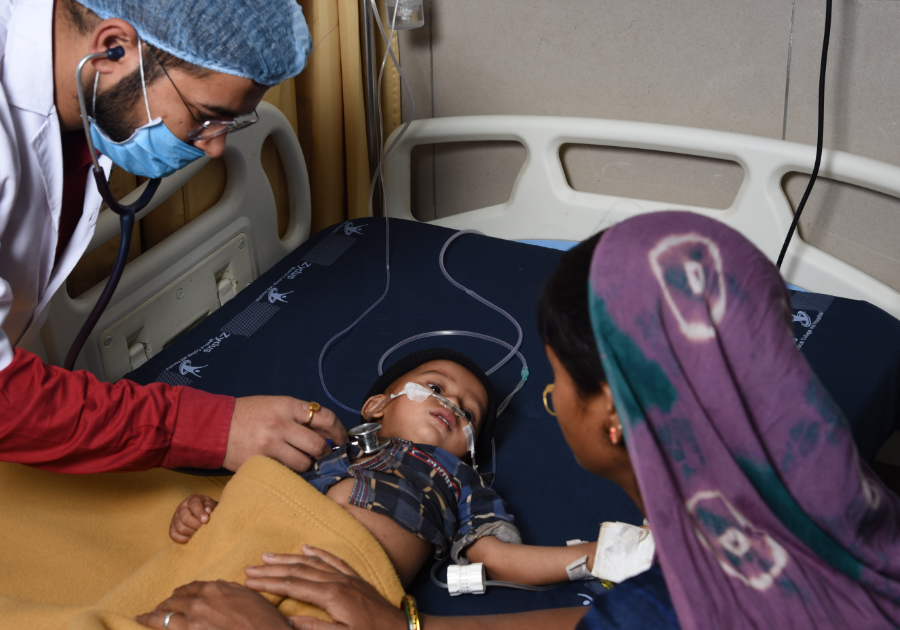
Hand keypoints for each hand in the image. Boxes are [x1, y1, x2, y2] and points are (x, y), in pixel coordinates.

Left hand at [136, 580, 289, 629]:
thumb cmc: (261, 619)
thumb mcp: (248, 596)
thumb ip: (229, 590)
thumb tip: (219, 588)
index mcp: (214, 589)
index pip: (191, 587)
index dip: (182, 592)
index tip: (177, 596)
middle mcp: (199, 602)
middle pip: (174, 600)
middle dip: (166, 604)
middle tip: (158, 608)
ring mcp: (191, 621)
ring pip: (164, 615)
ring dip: (153, 616)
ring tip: (144, 617)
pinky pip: (166, 629)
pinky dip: (152, 625)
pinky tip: (143, 623)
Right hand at [170, 495, 217, 543]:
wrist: (203, 515)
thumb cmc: (209, 510)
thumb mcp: (212, 505)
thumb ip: (211, 506)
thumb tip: (208, 511)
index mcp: (192, 499)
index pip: (194, 505)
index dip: (200, 513)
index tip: (206, 520)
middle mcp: (181, 507)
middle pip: (185, 518)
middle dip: (196, 525)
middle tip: (204, 529)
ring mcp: (175, 518)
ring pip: (180, 528)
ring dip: (192, 533)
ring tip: (200, 534)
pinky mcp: (171, 528)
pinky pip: (173, 535)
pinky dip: (184, 539)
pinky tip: (192, 538)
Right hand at [224, 396, 347, 472]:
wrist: (214, 426)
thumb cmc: (248, 414)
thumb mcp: (276, 406)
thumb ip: (300, 417)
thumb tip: (327, 433)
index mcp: (287, 406)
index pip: (325, 418)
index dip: (339, 431)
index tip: (341, 440)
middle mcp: (281, 424)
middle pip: (318, 445)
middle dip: (324, 453)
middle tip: (321, 455)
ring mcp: (270, 445)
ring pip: (304, 463)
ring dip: (306, 465)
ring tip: (299, 461)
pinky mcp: (260, 462)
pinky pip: (285, 472)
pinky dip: (289, 472)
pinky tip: (285, 467)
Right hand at [244, 547, 405, 629]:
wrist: (402, 629)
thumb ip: (314, 628)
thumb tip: (287, 619)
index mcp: (331, 596)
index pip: (292, 586)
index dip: (268, 583)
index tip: (248, 581)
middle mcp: (337, 581)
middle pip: (297, 571)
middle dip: (271, 569)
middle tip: (249, 568)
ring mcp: (347, 577)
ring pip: (311, 563)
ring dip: (288, 559)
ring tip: (268, 556)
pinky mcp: (355, 578)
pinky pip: (333, 560)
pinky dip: (317, 553)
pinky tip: (306, 548)